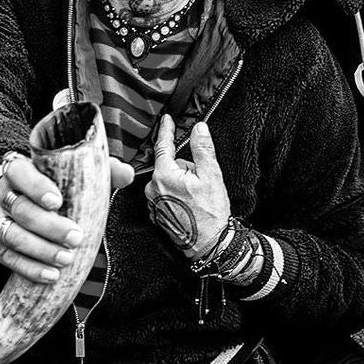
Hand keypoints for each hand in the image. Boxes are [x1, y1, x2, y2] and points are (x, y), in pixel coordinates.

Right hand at [0, 152, 133, 283]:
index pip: (21, 174)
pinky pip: (6, 257)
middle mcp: (0, 192)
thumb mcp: (66, 172)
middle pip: (21, 210)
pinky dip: (29, 268)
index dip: (37, 187)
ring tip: (65, 259)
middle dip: (49, 226)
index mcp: (17, 169)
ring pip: (12, 235)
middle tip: (75, 237)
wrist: (8, 195)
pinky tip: (50, 275)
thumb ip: (97, 170)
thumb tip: (128, 174)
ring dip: (40, 250)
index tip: (57, 202)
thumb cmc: (46, 184)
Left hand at [145, 115, 229, 258]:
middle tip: (200, 181)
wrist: (209, 244)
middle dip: (184, 167)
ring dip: (180, 181)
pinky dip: (176, 194)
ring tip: (197, 196)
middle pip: (169, 164)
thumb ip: (202, 149)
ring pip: (168, 179)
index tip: (167, 119)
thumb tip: (199, 128)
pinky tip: (190, 204)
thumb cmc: (210, 213)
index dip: (167, 129)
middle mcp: (153, 188)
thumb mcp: (211, 175)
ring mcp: (153, 202)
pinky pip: (165, 194)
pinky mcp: (156, 213)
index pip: (163, 145)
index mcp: (164, 175)